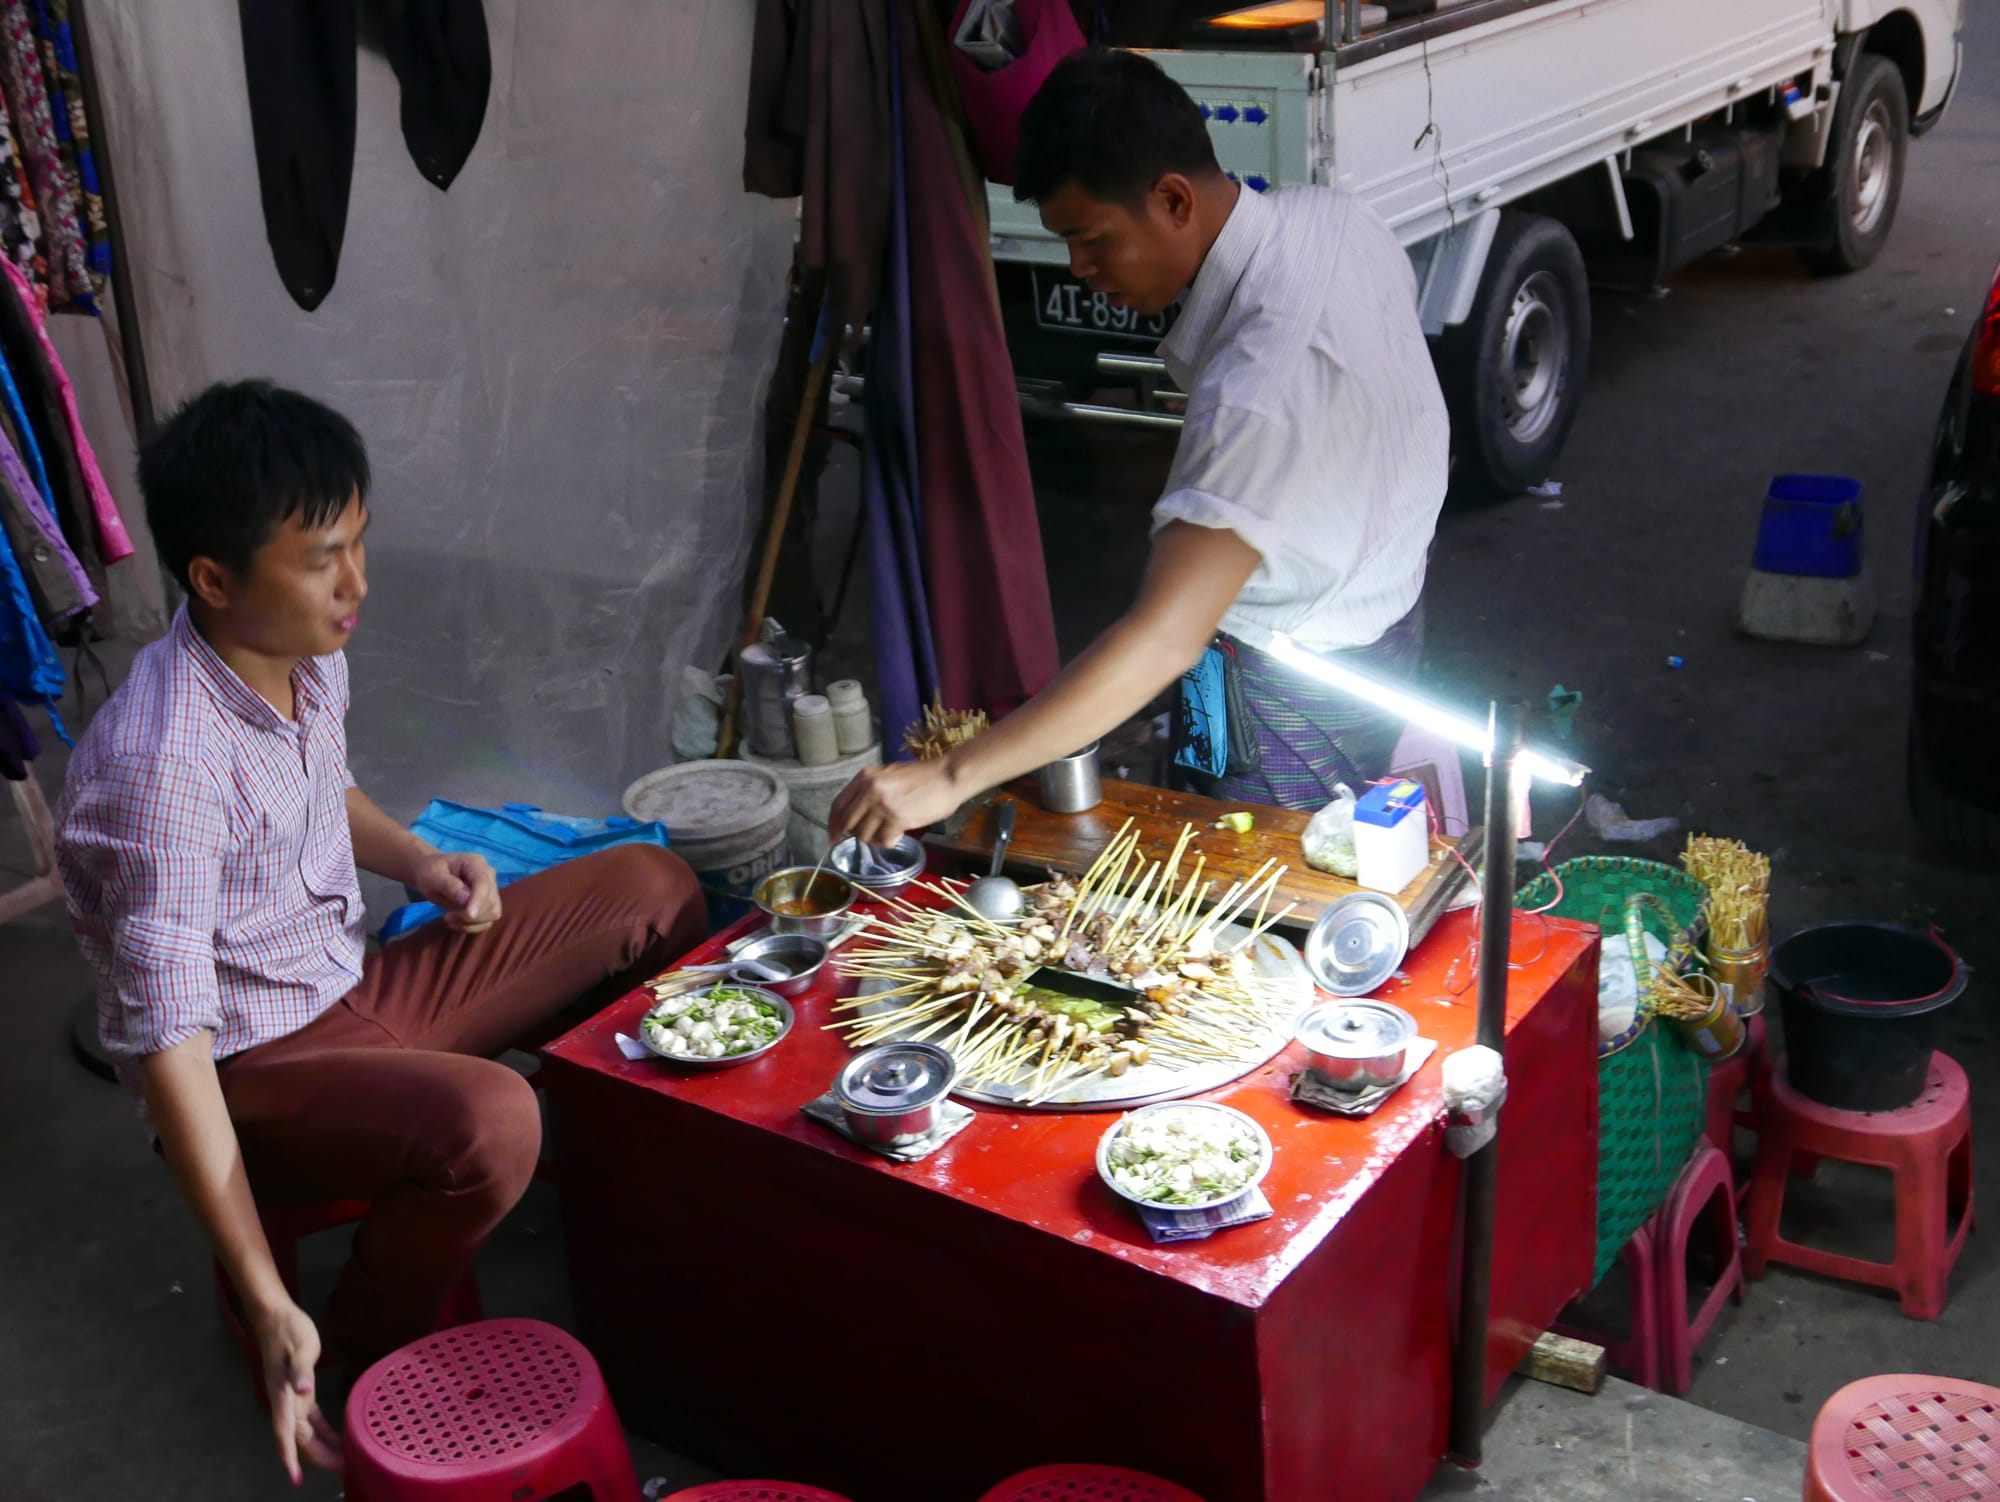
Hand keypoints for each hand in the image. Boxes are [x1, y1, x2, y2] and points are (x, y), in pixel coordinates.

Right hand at [251, 1297, 343, 1484]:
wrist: (276, 1316)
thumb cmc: (288, 1330)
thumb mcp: (299, 1345)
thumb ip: (301, 1368)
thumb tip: (303, 1389)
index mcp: (283, 1394)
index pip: (285, 1433)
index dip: (289, 1457)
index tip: (295, 1479)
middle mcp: (285, 1402)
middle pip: (300, 1439)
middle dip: (317, 1458)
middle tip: (341, 1472)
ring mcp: (292, 1398)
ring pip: (306, 1432)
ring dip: (322, 1447)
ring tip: (342, 1462)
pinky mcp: (300, 1391)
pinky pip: (312, 1419)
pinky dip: (324, 1431)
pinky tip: (338, 1438)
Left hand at [414, 850, 501, 933]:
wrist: (433, 874)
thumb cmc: (431, 872)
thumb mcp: (433, 875)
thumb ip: (449, 885)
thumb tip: (465, 899)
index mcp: (476, 864)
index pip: (484, 883)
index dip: (479, 900)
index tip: (468, 915)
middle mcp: (489, 876)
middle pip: (491, 901)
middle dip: (471, 915)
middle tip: (447, 917)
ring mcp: (490, 891)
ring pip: (493, 913)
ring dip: (472, 923)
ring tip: (450, 920)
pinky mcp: (487, 905)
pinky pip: (488, 921)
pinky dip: (472, 927)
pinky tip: (456, 924)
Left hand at [830, 759, 966, 846]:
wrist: (948, 777)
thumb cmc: (923, 777)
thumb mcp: (890, 774)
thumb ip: (871, 789)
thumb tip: (857, 813)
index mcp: (865, 777)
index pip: (838, 805)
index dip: (834, 824)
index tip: (834, 836)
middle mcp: (870, 790)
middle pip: (849, 824)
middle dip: (858, 833)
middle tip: (873, 834)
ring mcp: (882, 805)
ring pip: (864, 835)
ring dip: (876, 839)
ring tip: (891, 831)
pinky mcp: (897, 819)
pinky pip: (883, 841)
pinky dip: (890, 841)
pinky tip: (901, 832)